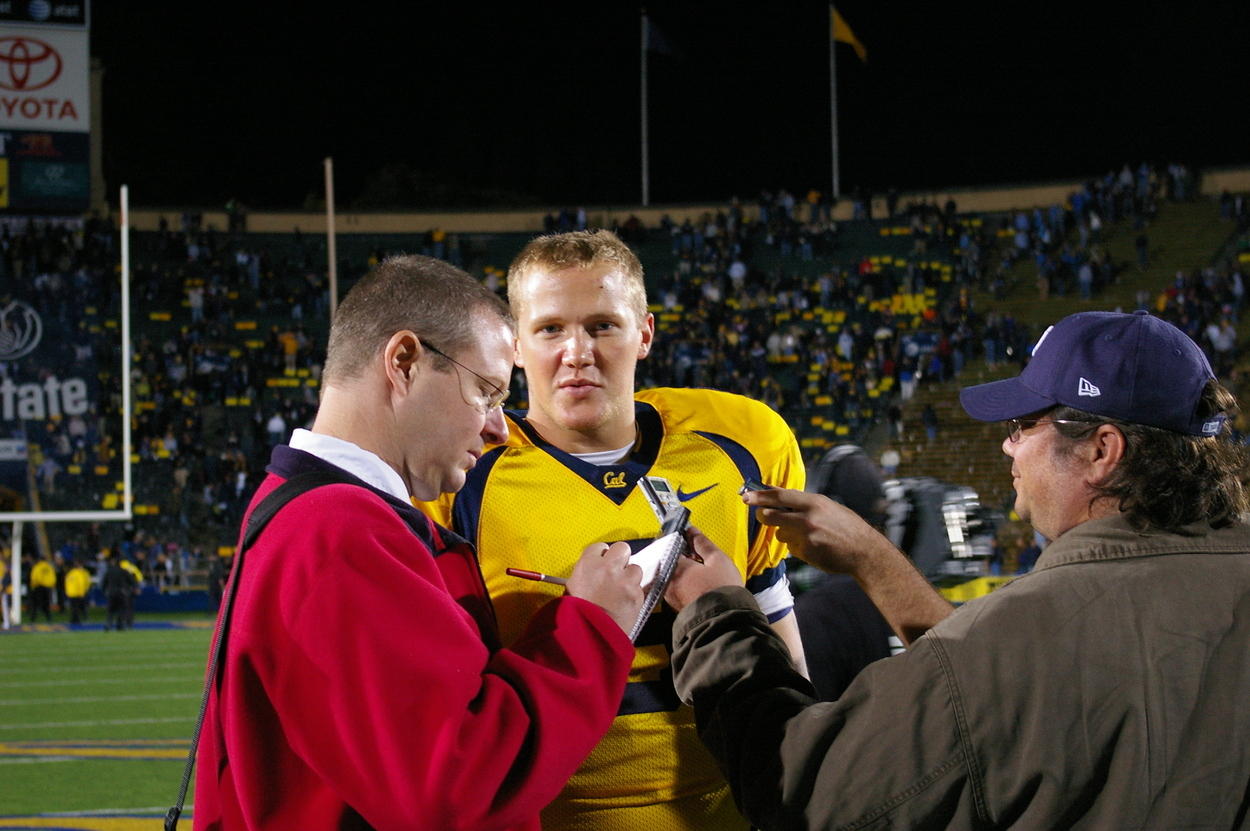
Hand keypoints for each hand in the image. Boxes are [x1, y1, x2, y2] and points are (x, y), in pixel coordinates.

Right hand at [565, 541, 644, 634]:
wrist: (588, 636)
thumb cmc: (575, 615)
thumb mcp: (572, 587)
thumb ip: (587, 572)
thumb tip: (595, 569)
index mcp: (587, 564)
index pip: (600, 547)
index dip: (602, 555)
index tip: (603, 562)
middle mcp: (608, 568)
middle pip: (622, 548)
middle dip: (621, 558)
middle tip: (616, 570)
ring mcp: (624, 580)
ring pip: (636, 568)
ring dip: (630, 576)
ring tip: (621, 590)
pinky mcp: (637, 594)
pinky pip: (640, 587)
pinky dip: (634, 593)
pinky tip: (625, 602)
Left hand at [664, 528, 742, 611]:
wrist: (726, 620)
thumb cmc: (722, 590)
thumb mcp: (717, 559)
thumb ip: (702, 543)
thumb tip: (693, 532)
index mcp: (675, 567)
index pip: (674, 547)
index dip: (686, 543)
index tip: (695, 541)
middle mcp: (668, 582)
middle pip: (674, 563)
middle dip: (687, 559)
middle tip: (704, 560)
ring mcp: (672, 596)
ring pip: (677, 577)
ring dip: (688, 573)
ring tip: (707, 575)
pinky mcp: (678, 607)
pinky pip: (680, 590)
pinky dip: (689, 586)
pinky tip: (703, 587)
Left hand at [743, 487, 896, 576]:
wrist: (864, 551)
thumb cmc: (846, 527)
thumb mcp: (827, 507)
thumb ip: (804, 503)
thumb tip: (777, 495)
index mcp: (814, 502)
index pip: (780, 495)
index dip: (760, 495)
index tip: (746, 495)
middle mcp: (808, 517)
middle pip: (771, 515)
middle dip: (762, 515)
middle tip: (761, 515)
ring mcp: (807, 536)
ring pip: (780, 534)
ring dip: (786, 534)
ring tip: (807, 535)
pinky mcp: (807, 552)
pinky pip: (792, 549)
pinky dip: (798, 548)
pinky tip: (814, 547)